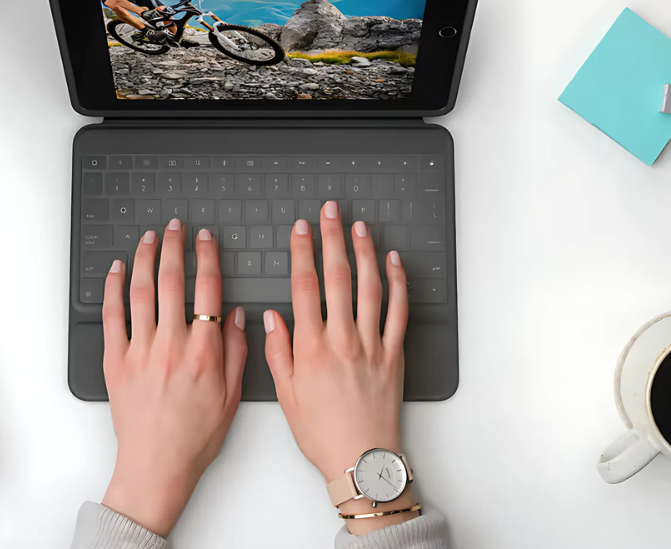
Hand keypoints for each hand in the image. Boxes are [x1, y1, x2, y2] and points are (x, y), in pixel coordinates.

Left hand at [100, 219, 246, 536]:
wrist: (157, 466)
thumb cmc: (195, 438)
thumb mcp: (232, 396)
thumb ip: (237, 351)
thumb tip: (236, 315)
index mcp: (204, 352)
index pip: (208, 290)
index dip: (207, 257)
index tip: (205, 239)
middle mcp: (171, 345)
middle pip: (171, 281)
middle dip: (174, 246)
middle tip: (175, 227)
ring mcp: (140, 351)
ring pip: (141, 291)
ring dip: (145, 258)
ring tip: (149, 238)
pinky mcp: (115, 362)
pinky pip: (112, 316)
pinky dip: (114, 288)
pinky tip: (118, 270)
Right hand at [263, 201, 413, 534]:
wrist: (361, 460)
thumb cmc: (322, 433)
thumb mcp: (286, 394)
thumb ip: (278, 351)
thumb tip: (272, 317)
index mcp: (312, 348)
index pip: (304, 286)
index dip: (302, 252)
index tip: (301, 229)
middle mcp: (343, 340)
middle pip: (337, 277)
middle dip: (332, 239)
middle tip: (331, 212)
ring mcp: (372, 345)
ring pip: (370, 287)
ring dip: (364, 252)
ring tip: (359, 227)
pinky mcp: (395, 354)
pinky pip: (398, 311)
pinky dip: (397, 283)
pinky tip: (393, 263)